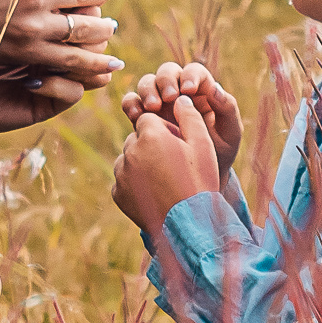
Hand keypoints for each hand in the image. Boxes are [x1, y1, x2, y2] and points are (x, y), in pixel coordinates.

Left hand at [111, 94, 221, 237]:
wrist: (189, 224)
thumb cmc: (199, 181)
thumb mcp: (203, 145)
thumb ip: (190, 116)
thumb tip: (180, 98)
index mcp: (150, 135)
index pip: (148, 118)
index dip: (163, 129)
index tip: (176, 144)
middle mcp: (130, 151)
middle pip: (136, 138)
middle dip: (150, 145)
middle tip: (172, 164)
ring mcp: (121, 174)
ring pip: (128, 159)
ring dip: (141, 164)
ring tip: (164, 180)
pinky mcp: (118, 193)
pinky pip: (123, 181)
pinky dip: (135, 184)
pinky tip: (154, 193)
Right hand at [121, 61, 241, 179]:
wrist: (200, 178)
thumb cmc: (220, 153)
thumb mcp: (230, 133)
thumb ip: (227, 108)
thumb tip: (214, 87)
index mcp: (202, 91)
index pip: (194, 71)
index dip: (190, 76)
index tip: (188, 90)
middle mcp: (179, 93)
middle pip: (167, 72)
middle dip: (166, 81)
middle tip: (168, 98)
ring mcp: (160, 103)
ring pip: (147, 83)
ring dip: (147, 91)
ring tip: (152, 108)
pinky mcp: (144, 117)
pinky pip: (132, 103)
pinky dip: (131, 104)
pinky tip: (136, 116)